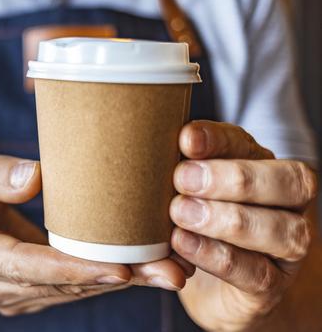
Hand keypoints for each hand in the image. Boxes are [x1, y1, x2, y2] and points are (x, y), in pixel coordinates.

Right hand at [0, 152, 192, 315]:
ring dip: (119, 284)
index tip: (120, 268)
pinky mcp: (27, 296)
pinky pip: (69, 291)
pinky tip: (143, 271)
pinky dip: (105, 280)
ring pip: (69, 293)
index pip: (23, 266)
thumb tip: (36, 177)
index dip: (72, 269)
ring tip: (169, 271)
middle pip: (58, 285)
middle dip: (114, 279)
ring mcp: (8, 297)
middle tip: (168, 272)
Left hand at [171, 121, 317, 330]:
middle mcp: (287, 202)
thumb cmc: (196, 226)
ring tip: (180, 213)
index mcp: (263, 165)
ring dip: (226, 219)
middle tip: (181, 178)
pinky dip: (216, 256)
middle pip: (286, 181)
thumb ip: (175, 172)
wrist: (218, 288)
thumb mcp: (184, 194)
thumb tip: (140, 145)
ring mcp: (287, 246)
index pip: (250, 145)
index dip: (219, 140)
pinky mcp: (272, 286)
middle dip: (231, 177)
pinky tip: (184, 243)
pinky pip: (254, 271)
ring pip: (279, 229)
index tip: (184, 139)